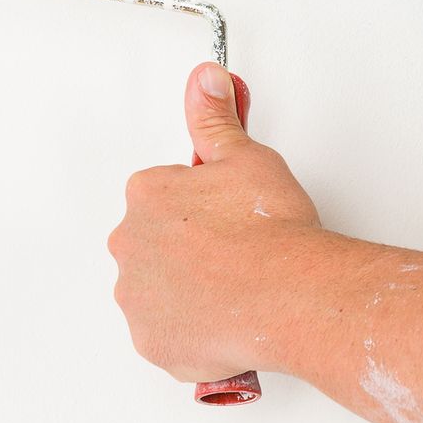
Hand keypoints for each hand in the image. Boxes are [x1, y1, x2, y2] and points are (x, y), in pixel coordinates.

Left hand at [108, 63, 321, 384]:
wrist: (292, 295)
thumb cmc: (272, 231)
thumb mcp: (247, 156)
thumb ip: (216, 117)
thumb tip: (205, 79)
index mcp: (147, 196)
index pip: (163, 194)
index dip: (202, 203)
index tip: (229, 213)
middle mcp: (130, 246)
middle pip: (155, 241)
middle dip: (189, 246)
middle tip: (236, 250)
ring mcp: (138, 299)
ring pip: (158, 289)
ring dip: (187, 289)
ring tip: (235, 287)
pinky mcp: (154, 343)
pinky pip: (166, 335)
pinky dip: (192, 331)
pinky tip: (226, 319)